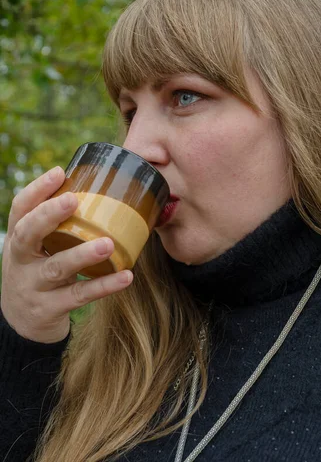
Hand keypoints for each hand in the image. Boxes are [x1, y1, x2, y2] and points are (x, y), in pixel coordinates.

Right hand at [0, 166, 132, 343]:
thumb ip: (56, 225)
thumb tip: (99, 189)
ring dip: (82, 254)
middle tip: (73, 200)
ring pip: (56, 267)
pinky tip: (126, 276)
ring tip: (107, 243)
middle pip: (27, 234)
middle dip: (48, 215)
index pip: (20, 209)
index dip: (37, 190)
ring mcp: (33, 287)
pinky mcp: (49, 309)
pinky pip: (79, 296)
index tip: (60, 172)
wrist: (20, 325)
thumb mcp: (36, 249)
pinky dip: (104, 286)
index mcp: (17, 239)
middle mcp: (21, 261)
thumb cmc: (38, 273)